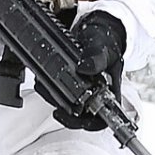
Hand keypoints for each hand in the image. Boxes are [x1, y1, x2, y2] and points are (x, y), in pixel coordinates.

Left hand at [53, 12, 126, 130]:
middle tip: (54, 107)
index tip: (72, 115)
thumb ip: (97, 58)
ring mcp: (83, 91)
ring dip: (54, 100)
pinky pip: (60, 95)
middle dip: (65, 112)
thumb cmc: (106, 41)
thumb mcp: (104, 47)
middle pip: (82, 117)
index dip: (88, 123)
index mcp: (110, 91)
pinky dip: (50, 90)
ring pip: (69, 107)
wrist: (97, 31)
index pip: (103, 118)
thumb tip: (86, 68)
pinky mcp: (71, 85)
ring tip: (44, 87)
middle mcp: (96, 95)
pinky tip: (44, 82)